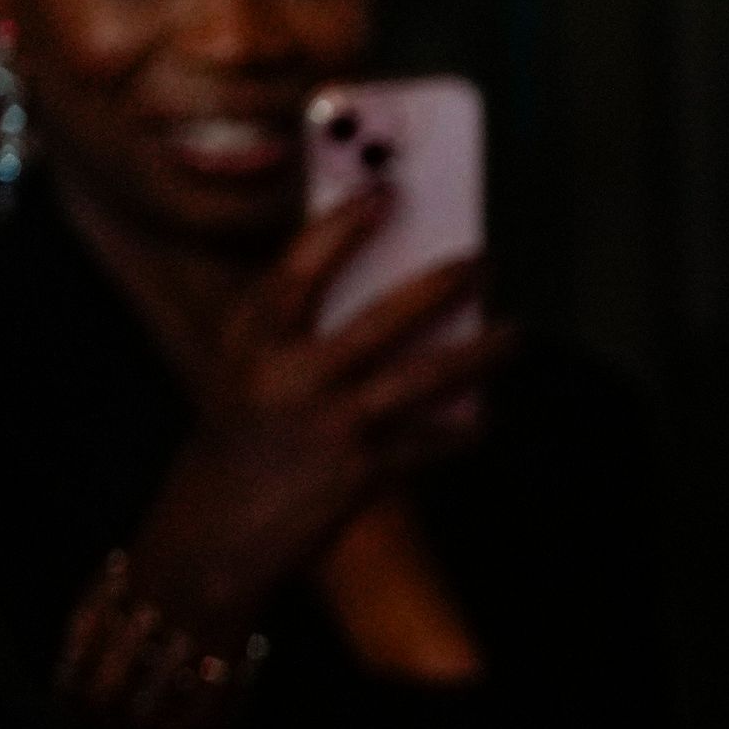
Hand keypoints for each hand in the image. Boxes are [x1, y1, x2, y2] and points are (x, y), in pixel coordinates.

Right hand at [121, 188, 510, 644]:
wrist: (212, 536)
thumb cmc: (239, 444)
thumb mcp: (246, 374)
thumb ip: (299, 334)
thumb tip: (390, 294)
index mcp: (253, 341)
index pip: (301, 268)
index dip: (344, 226)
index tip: (385, 193)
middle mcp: (290, 375)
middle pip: (383, 316)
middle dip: (442, 285)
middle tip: (482, 261)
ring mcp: (329, 424)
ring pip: (426, 376)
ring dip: (480, 353)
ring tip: (516, 333)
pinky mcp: (362, 471)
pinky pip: (433, 442)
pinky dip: (463, 429)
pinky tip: (485, 418)